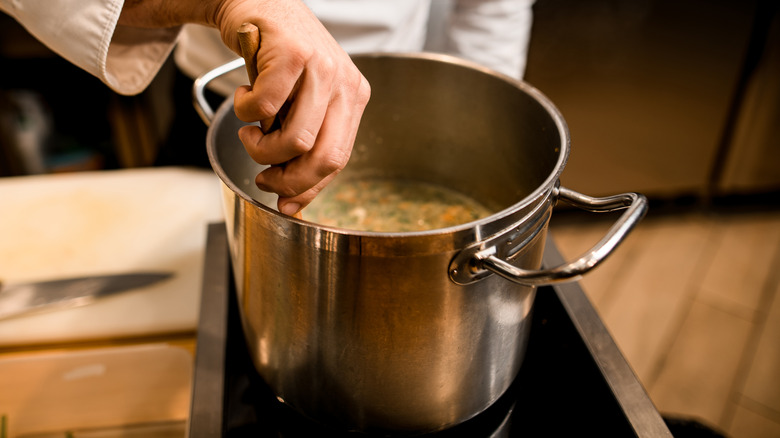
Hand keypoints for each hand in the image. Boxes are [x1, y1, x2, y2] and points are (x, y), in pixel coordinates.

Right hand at [119, 0, 369, 216]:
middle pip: (322, 157)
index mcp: (354, 98)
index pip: (338, 160)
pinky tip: (244, 97)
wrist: (260, 4)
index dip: (308, 188)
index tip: (285, 203)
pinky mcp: (291, 54)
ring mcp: (321, 67)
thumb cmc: (279, 58)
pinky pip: (264, 107)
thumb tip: (291, 202)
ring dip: (261, 148)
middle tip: (262, 177)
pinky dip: (245, 112)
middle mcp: (345, 83)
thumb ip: (304, 143)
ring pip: (295, 139)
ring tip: (250, 133)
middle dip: (286, 180)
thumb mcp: (302, 102)